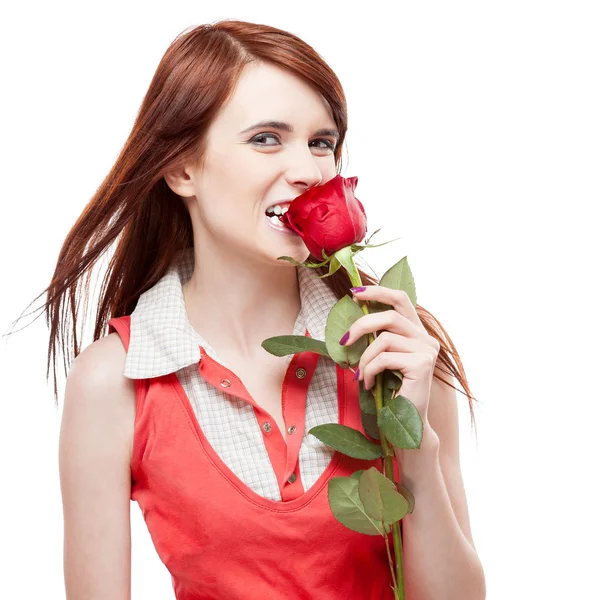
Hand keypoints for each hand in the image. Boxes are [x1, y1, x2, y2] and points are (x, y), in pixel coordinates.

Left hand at [340, 285, 440, 425]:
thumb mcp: (383, 358)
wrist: (408, 423)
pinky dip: (369, 371)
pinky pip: (384, 358)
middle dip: (362, 325)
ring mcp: (427, 350)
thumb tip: (353, 322)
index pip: (401, 299)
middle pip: (389, 316)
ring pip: (384, 340)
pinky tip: (367, 384)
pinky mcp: (422, 364)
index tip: (354, 293)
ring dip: (365, 358)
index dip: (378, 292)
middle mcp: (426, 338)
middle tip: (344, 341)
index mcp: (417, 332)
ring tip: (359, 375)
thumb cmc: (392, 391)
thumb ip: (378, 338)